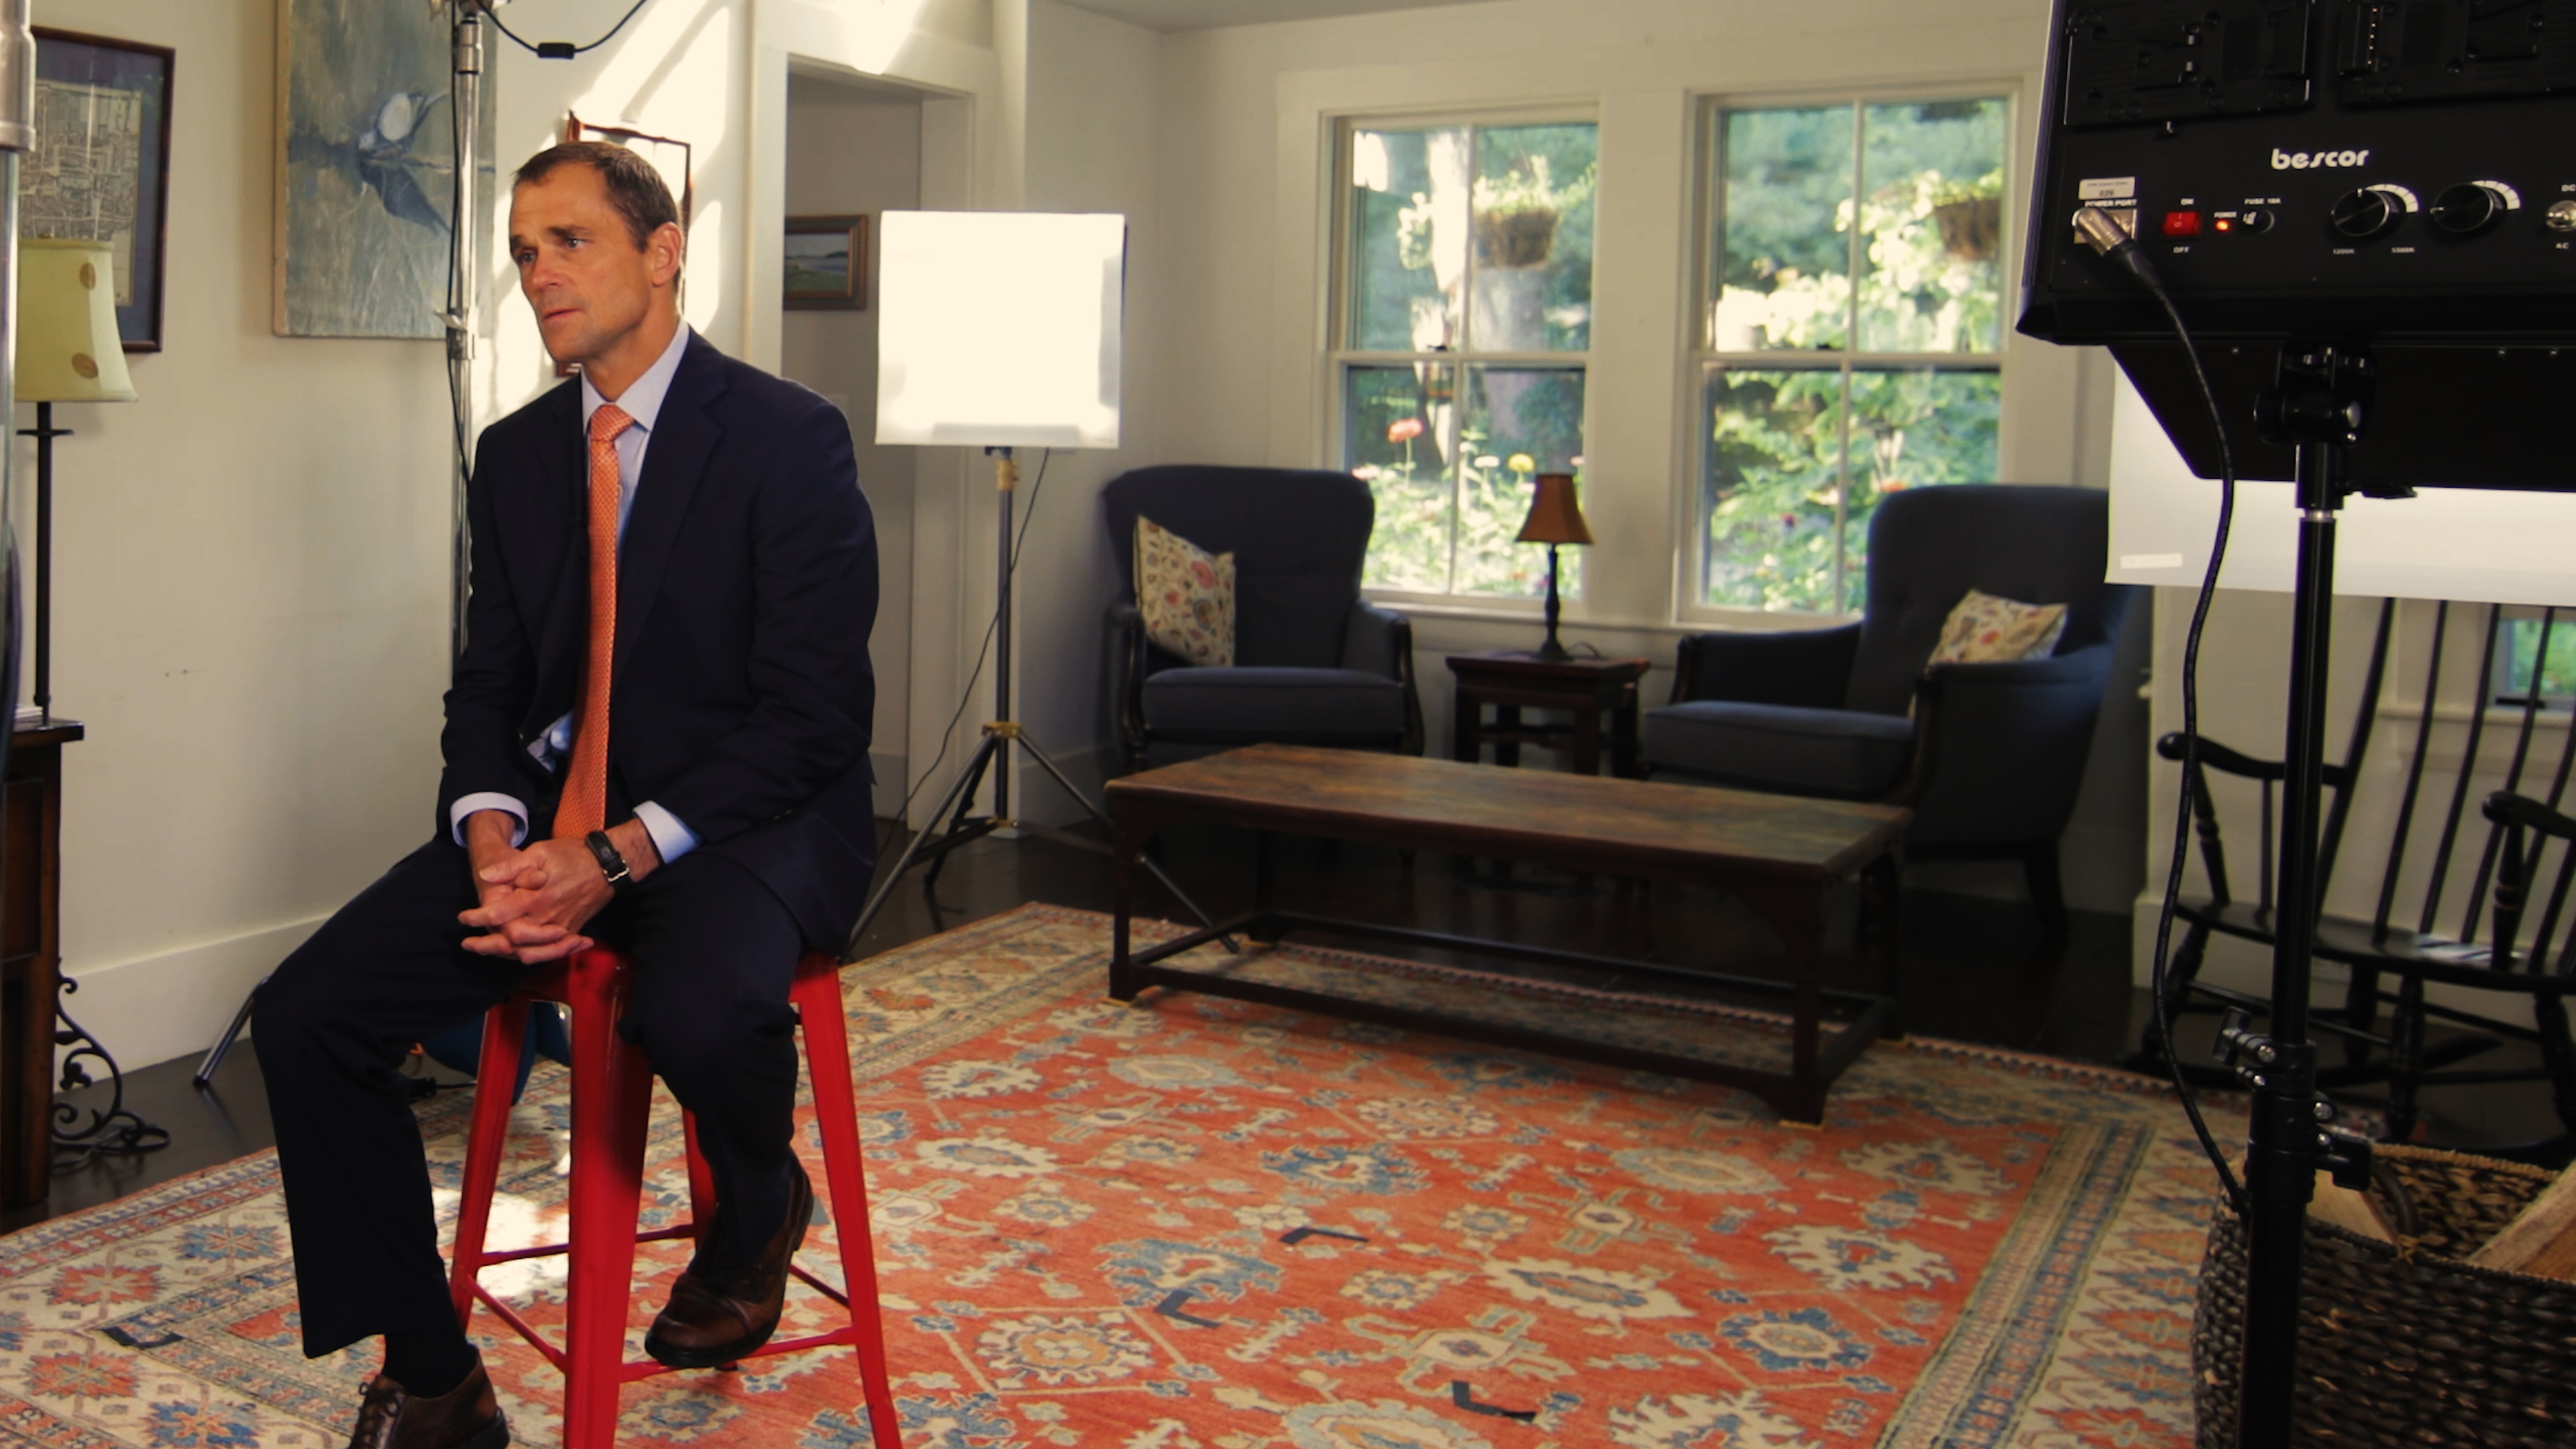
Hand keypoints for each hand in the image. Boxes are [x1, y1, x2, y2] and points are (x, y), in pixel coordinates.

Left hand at [457, 814, 660, 963]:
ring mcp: (560, 927)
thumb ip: (512, 866)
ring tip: (486, 951)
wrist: (608, 865)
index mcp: (536, 897)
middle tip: (468, 944)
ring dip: (505, 954)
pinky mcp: (571, 931)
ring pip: (530, 952)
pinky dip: (531, 956)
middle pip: (511, 942)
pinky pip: (548, 952)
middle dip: (486, 944)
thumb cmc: (572, 855)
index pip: (500, 914)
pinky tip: (517, 954)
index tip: (463, 918)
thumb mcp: (540, 852)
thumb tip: (486, 876)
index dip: (478, 918)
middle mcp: (547, 917)